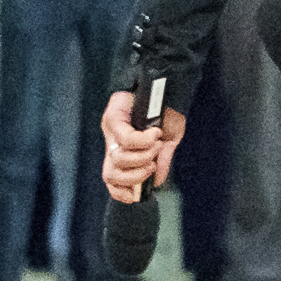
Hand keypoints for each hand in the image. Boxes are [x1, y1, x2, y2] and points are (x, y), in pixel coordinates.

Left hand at [100, 89, 184, 203]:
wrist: (171, 85)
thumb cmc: (169, 111)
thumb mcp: (169, 140)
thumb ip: (161, 161)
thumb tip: (157, 181)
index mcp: (122, 150)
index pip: (111, 178)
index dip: (120, 192)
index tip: (137, 195)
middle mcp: (111, 141)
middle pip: (110, 174)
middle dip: (134, 176)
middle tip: (152, 165)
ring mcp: (110, 129)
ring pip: (118, 158)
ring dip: (142, 156)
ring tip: (156, 145)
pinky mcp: (113, 115)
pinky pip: (126, 139)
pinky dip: (144, 141)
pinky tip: (155, 133)